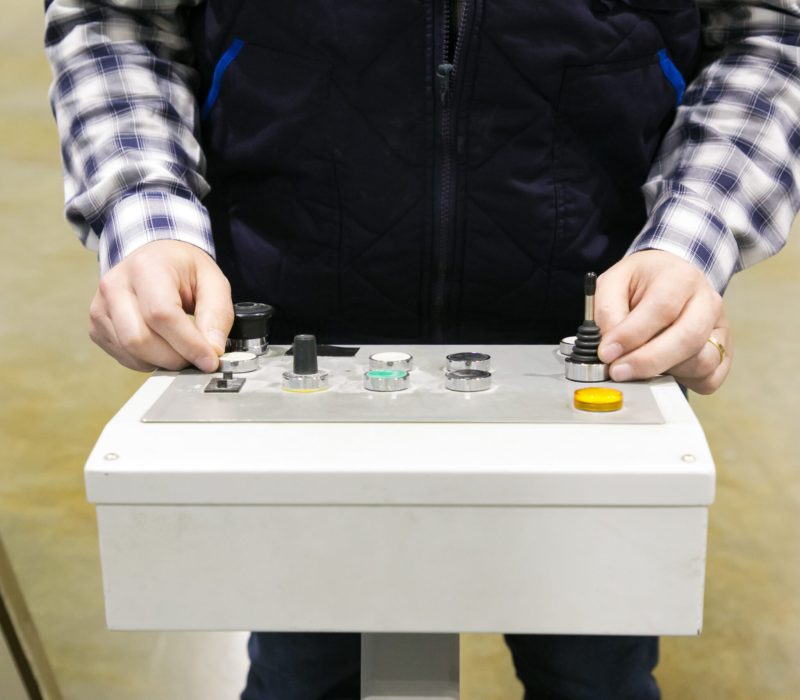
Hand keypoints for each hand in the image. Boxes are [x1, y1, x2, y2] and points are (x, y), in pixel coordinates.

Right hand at [89, 240, 233, 371]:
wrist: (154, 258)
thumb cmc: (183, 269)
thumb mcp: (213, 281)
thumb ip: (217, 315)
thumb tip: (212, 351)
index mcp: (145, 267)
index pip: (162, 315)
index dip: (188, 344)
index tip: (210, 360)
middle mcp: (115, 286)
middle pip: (139, 339)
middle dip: (175, 358)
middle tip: (198, 357)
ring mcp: (100, 307)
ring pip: (131, 352)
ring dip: (163, 362)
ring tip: (182, 350)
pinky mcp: (96, 327)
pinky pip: (124, 357)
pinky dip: (149, 361)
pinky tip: (163, 347)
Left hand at [595, 250, 732, 393]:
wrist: (667, 278)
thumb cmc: (639, 283)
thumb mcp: (613, 282)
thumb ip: (607, 312)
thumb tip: (609, 348)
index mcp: (681, 278)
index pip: (662, 309)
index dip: (632, 335)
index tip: (607, 353)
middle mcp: (708, 302)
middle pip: (688, 339)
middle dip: (648, 362)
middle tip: (617, 371)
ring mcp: (719, 329)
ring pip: (701, 363)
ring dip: (665, 371)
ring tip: (638, 364)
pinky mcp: (724, 352)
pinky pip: (709, 379)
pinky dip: (684, 382)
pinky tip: (662, 370)